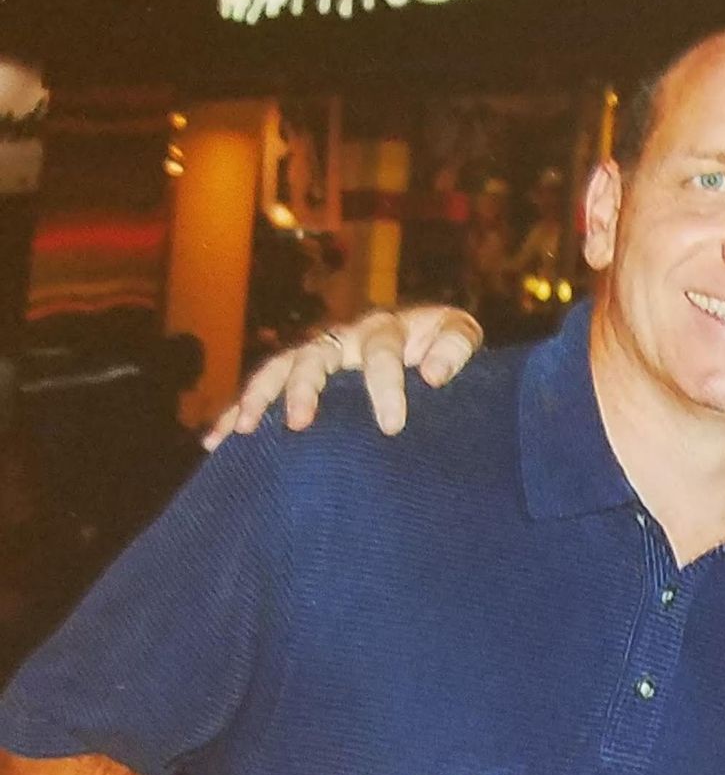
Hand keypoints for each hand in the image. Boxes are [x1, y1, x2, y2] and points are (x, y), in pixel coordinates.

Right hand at [203, 306, 480, 446]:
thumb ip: (454, 346)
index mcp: (385, 331)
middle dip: (304, 388)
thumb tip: (432, 374)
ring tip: (246, 431)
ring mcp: (318, 358)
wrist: (427, 345)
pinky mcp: (300, 379)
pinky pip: (264, 394)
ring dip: (260, 399)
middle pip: (315, 356)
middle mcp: (343, 339)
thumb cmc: (443, 347)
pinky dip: (239, 414)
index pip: (380, 352)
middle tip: (301, 424)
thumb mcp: (457, 336)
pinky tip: (217, 443)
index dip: (384, 386)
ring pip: (280, 371)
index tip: (392, 426)